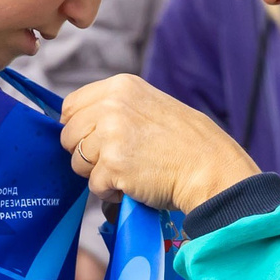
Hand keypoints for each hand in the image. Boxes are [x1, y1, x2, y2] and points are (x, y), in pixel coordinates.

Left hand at [60, 74, 259, 213]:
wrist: (210, 167)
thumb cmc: (186, 142)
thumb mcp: (150, 106)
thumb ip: (115, 108)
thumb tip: (80, 124)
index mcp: (120, 87)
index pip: (71, 107)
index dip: (78, 128)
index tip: (94, 140)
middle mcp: (112, 106)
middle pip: (69, 135)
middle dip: (86, 154)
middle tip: (115, 160)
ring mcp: (111, 136)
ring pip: (77, 162)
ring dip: (98, 174)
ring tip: (128, 171)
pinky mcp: (113, 165)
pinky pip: (94, 185)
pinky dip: (111, 192)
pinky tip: (134, 184)